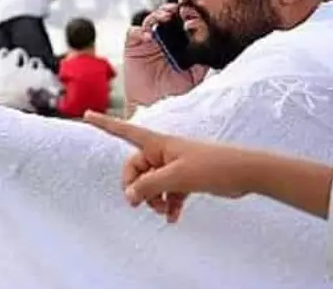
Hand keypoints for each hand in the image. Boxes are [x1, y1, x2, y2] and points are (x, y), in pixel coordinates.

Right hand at [84, 112, 256, 222]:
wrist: (245, 173)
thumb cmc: (212, 166)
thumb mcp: (175, 177)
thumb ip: (148, 186)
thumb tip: (128, 195)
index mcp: (157, 143)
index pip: (124, 130)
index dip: (104, 123)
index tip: (86, 115)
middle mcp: (163, 152)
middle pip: (136, 169)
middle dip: (137, 188)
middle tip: (142, 205)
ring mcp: (174, 166)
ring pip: (152, 183)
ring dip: (154, 199)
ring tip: (163, 212)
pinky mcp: (186, 178)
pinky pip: (168, 192)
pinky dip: (168, 204)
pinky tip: (173, 218)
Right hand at [123, 5, 206, 108]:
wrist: (153, 101)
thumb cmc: (173, 89)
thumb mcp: (195, 75)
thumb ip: (203, 61)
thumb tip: (213, 47)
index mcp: (181, 40)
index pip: (185, 21)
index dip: (189, 15)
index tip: (195, 16)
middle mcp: (165, 36)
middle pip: (169, 15)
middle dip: (174, 10)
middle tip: (180, 11)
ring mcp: (149, 38)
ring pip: (152, 19)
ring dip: (158, 15)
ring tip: (164, 18)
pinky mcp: (133, 43)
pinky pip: (135, 31)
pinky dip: (141, 31)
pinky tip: (149, 36)